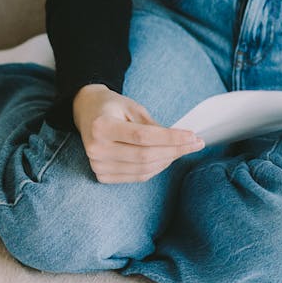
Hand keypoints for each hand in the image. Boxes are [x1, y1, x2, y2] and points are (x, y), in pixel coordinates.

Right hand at [72, 84, 204, 183]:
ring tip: (183, 149)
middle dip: (174, 150)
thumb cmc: (112, 106)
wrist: (86, 113)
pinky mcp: (101, 175)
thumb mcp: (132, 106)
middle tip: (195, 143)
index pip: (143, 136)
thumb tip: (180, 140)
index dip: (170, 138)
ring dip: (168, 160)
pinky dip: (155, 169)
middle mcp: (96, 149)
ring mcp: (97, 165)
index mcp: (102, 126)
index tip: (192, 135)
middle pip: (145, 156)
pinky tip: (167, 158)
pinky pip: (136, 176)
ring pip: (143, 169)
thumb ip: (153, 125)